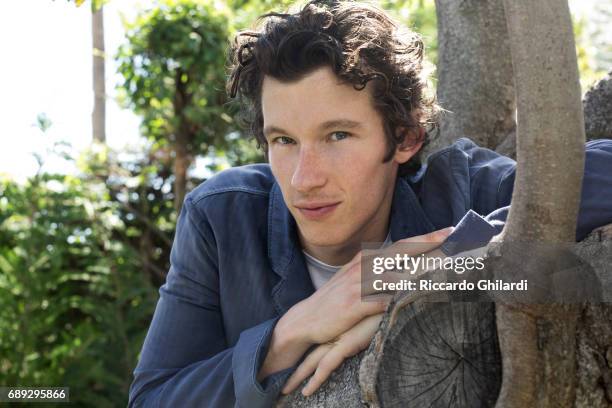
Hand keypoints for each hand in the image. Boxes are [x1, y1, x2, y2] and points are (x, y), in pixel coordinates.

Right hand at [258, 227, 451, 380]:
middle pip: (404, 252)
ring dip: (426, 271)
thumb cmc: (335, 302)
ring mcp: (359, 283)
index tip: (451, 231)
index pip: (402, 244)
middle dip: (432, 244)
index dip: (427, 238)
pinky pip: (387, 300)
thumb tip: (408, 272)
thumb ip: (379, 273)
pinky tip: (424, 298)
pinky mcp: (355, 303)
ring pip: (400, 274)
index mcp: (366, 258)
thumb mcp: (356, 280)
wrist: (305, 320)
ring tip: (451, 268)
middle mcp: (364, 265)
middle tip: (457, 239)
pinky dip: (407, 298)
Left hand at [282, 313, 382, 395]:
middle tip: (281, 382)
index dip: (302, 350)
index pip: (316, 339)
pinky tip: (306, 391)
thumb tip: (366, 326)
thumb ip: (365, 319)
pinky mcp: (347, 342)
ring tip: (285, 390)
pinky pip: (327, 365)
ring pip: (312, 361)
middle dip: (294, 368)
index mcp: (338, 323)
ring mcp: (339, 336)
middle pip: (308, 350)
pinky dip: (316, 379)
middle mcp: (335, 330)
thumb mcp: (373, 313)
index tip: (290, 361)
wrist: (393, 293)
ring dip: (297, 377)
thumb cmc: (386, 303)